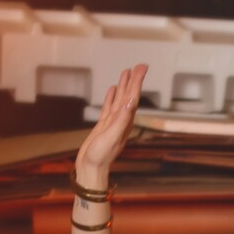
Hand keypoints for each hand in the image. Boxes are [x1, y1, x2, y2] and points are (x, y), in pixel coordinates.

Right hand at [75, 63, 147, 185]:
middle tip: (139, 65)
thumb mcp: (111, 137)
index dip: (138, 82)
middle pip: (129, 96)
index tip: (142, 68)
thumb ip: (121, 120)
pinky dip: (112, 97)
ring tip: (127, 72)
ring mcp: (113, 123)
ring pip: (120, 100)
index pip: (133, 97)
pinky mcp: (103, 126)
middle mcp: (121, 121)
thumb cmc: (100, 155)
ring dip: (124, 86)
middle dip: (134, 80)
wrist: (90, 168)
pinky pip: (109, 107)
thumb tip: (129, 102)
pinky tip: (113, 89)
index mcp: (125, 122)